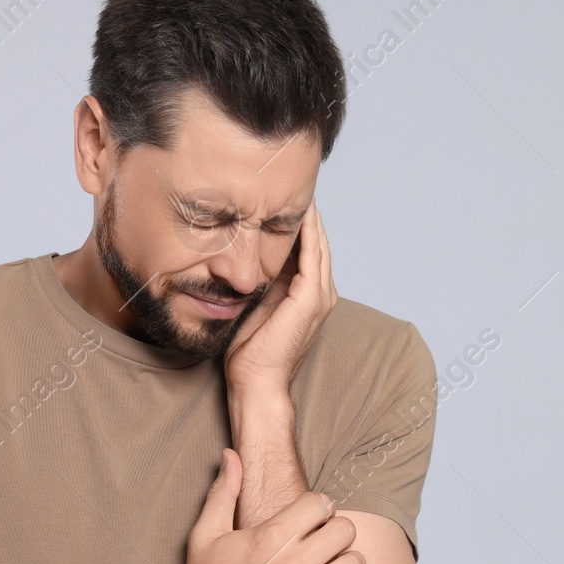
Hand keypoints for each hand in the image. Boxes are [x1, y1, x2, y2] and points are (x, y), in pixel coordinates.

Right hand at [179, 448, 371, 563]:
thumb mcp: (204, 536)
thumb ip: (223, 492)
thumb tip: (231, 455)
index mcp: (270, 537)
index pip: (320, 504)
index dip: (321, 508)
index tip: (315, 520)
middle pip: (345, 530)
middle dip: (338, 533)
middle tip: (327, 544)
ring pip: (356, 563)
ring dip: (350, 563)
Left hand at [222, 201, 336, 392]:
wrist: (257, 382)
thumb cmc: (249, 352)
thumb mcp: (254, 304)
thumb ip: (259, 281)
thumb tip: (242, 255)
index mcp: (307, 295)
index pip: (307, 250)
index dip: (298, 224)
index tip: (280, 198)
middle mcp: (321, 293)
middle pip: (317, 242)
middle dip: (307, 214)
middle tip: (294, 182)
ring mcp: (319, 296)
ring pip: (318, 244)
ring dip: (310, 217)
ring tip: (298, 188)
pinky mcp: (310, 298)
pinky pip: (312, 255)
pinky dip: (308, 232)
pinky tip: (301, 211)